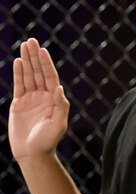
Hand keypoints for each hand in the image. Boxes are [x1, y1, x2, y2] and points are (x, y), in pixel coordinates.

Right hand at [9, 38, 69, 160]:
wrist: (33, 153)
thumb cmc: (48, 140)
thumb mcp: (58, 124)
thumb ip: (60, 106)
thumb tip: (58, 87)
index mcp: (54, 98)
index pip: (50, 76)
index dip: (46, 63)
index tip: (42, 49)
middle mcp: (43, 95)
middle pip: (38, 72)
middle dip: (35, 56)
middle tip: (31, 40)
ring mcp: (31, 98)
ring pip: (28, 76)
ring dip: (26, 61)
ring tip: (24, 46)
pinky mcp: (18, 104)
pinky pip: (18, 85)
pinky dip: (18, 73)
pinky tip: (18, 62)